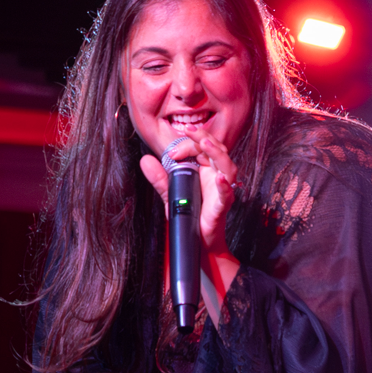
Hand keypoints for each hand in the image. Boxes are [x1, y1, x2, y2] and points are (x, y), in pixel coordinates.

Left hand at [138, 131, 240, 287]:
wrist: (197, 241)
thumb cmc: (189, 215)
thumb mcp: (170, 194)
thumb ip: (159, 178)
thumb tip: (145, 160)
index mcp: (205, 170)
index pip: (200, 148)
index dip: (186, 145)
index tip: (170, 153)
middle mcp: (216, 176)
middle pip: (216, 150)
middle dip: (203, 138)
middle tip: (188, 131)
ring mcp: (221, 190)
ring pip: (226, 166)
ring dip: (216, 153)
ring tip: (205, 144)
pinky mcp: (222, 206)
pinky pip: (226, 194)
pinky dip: (224, 186)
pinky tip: (219, 180)